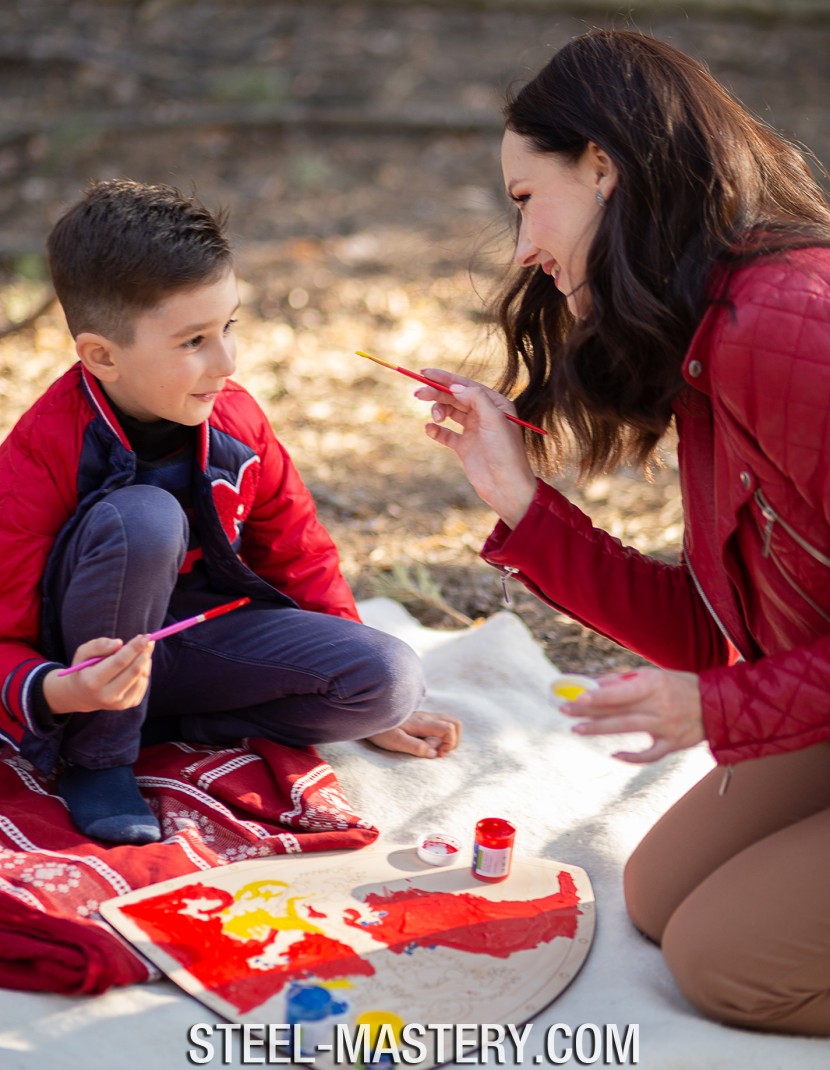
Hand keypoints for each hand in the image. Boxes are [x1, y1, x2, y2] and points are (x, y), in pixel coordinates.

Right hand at [44, 635, 154, 714]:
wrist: (83, 695)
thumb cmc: (84, 669)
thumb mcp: (83, 653)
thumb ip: (97, 645)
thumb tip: (119, 643)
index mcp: (93, 682)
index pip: (119, 662)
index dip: (134, 648)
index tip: (145, 637)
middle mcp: (107, 695)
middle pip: (133, 671)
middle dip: (144, 653)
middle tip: (149, 639)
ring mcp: (120, 703)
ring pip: (141, 676)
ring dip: (145, 660)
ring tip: (141, 650)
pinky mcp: (129, 703)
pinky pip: (144, 683)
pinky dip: (144, 669)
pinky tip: (137, 663)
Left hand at [367, 710, 462, 758]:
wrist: (369, 716)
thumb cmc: (381, 730)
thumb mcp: (395, 741)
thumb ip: (415, 746)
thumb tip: (433, 754)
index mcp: (423, 723)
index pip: (449, 728)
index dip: (449, 744)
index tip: (437, 754)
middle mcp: (427, 717)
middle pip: (455, 722)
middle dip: (454, 740)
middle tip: (440, 752)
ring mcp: (425, 717)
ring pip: (448, 721)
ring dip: (448, 737)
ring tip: (435, 749)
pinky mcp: (420, 719)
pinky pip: (439, 723)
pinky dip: (441, 734)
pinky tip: (427, 743)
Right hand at [415, 370, 536, 528]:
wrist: (506, 487)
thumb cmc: (505, 452)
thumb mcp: (494, 420)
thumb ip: (476, 399)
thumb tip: (455, 386)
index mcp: (495, 404)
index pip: (466, 385)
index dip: (445, 378)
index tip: (425, 374)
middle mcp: (484, 415)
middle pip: (455, 397)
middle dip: (437, 394)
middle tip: (418, 394)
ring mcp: (473, 431)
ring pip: (449, 413)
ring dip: (438, 411)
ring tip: (435, 418)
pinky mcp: (465, 447)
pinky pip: (445, 434)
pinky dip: (436, 430)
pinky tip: (430, 429)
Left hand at [560, 668, 703, 762]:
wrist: (718, 704)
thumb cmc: (680, 685)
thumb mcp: (654, 675)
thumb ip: (625, 681)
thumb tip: (595, 685)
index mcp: (654, 685)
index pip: (619, 692)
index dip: (596, 696)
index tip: (575, 696)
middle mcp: (659, 706)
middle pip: (618, 711)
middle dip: (589, 711)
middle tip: (565, 710)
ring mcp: (666, 727)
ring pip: (627, 730)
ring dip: (599, 729)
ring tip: (576, 728)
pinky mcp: (674, 744)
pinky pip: (649, 754)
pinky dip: (631, 756)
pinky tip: (614, 753)